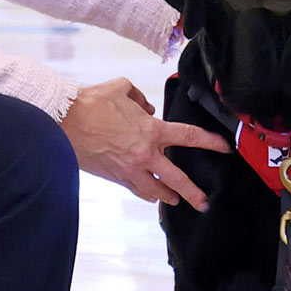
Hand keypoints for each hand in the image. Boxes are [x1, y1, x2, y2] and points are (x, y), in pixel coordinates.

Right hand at [59, 78, 232, 209]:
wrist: (65, 122)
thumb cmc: (91, 103)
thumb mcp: (121, 88)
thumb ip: (141, 98)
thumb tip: (147, 109)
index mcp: (151, 130)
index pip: (190, 137)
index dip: (211, 143)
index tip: (225, 149)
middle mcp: (145, 154)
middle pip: (177, 178)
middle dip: (193, 192)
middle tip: (204, 202)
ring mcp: (130, 169)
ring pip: (156, 190)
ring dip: (168, 196)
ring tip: (176, 199)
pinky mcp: (116, 177)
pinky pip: (136, 190)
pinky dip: (146, 193)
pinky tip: (151, 194)